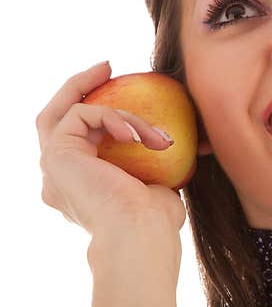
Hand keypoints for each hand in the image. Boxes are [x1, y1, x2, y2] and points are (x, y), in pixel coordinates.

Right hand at [36, 61, 185, 235]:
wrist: (140, 238)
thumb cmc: (155, 224)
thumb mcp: (161, 187)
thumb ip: (157, 167)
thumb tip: (183, 144)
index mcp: (80, 189)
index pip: (79, 142)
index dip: (97, 114)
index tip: (122, 89)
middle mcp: (58, 179)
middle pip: (54, 120)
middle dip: (78, 88)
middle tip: (107, 68)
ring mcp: (53, 168)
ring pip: (67, 114)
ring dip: (108, 103)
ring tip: (140, 108)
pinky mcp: (57, 155)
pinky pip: (81, 115)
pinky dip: (112, 116)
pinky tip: (138, 134)